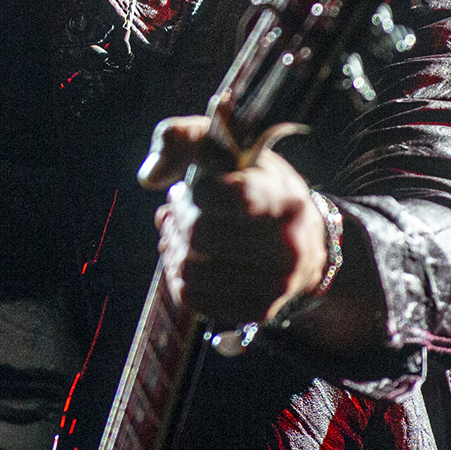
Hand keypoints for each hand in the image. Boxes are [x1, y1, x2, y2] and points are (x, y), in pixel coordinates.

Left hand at [136, 115, 332, 325]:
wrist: (301, 238)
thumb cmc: (254, 184)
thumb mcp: (228, 147)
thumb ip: (183, 138)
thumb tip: (149, 176)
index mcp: (283, 199)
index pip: (229, 196)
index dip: (198, 190)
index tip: (198, 186)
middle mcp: (287, 246)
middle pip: (200, 235)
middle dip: (180, 217)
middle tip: (182, 206)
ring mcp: (275, 284)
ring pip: (190, 271)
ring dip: (174, 247)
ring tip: (181, 232)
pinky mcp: (258, 311)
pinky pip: (193, 298)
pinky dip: (178, 275)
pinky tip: (188, 256)